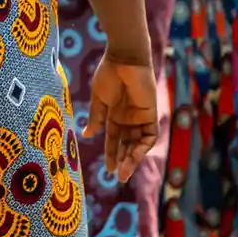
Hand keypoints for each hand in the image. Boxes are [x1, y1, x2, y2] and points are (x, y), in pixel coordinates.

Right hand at [84, 56, 158, 181]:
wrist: (124, 59)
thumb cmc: (108, 75)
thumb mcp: (99, 99)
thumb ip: (96, 118)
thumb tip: (87, 135)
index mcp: (114, 115)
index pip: (113, 140)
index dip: (111, 154)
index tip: (108, 170)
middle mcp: (128, 119)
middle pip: (127, 145)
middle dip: (123, 161)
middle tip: (119, 177)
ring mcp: (139, 118)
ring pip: (138, 144)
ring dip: (132, 158)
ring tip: (125, 172)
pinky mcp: (150, 115)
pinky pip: (149, 136)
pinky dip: (142, 147)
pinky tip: (133, 156)